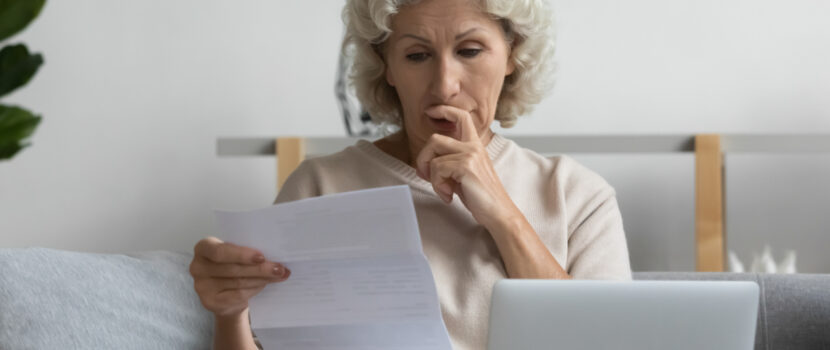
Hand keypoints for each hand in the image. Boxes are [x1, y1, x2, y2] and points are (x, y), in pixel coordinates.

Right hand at [189, 237, 290, 316]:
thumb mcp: (236, 255)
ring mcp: (201, 286)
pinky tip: (265, 284)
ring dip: (262, 279)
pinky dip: (255, 289)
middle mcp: (197, 266)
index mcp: (203, 247)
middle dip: (260, 269)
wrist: (227, 294)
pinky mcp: (209, 302)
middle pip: (233, 268)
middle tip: (280, 268)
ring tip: (279, 275)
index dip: (241, 254)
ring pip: (238, 282)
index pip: (220, 251)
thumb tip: (274, 254)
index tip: (262, 257)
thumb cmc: (233, 267)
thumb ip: (247, 252)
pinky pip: (238, 295)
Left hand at [415, 105, 518, 227]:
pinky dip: (438, 186)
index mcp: (474, 145)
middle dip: (423, 159)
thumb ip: (447, 165)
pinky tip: (449, 196)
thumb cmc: (481, 197)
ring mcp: (470, 154)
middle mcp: (473, 146)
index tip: (432, 111)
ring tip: (444, 190)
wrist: (498, 212)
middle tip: (426, 176)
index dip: (444, 110)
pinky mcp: (466, 166)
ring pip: (433, 156)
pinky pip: (437, 169)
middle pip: (435, 139)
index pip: (461, 117)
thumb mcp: (462, 176)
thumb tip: (423, 165)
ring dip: (432, 177)